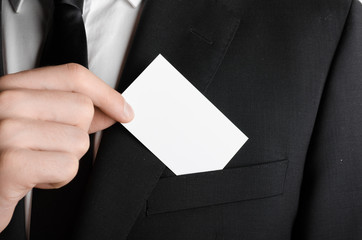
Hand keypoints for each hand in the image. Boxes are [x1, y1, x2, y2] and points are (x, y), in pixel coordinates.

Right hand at [0, 64, 133, 231]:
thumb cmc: (6, 156)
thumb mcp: (34, 124)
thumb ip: (72, 112)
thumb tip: (113, 109)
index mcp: (12, 87)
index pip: (73, 76)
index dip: (106, 93)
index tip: (124, 110)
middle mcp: (6, 102)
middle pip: (82, 108)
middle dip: (78, 134)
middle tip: (51, 146)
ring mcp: (6, 132)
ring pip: (79, 141)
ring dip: (67, 159)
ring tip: (39, 162)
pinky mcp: (12, 164)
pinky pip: (68, 167)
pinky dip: (59, 179)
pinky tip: (36, 178)